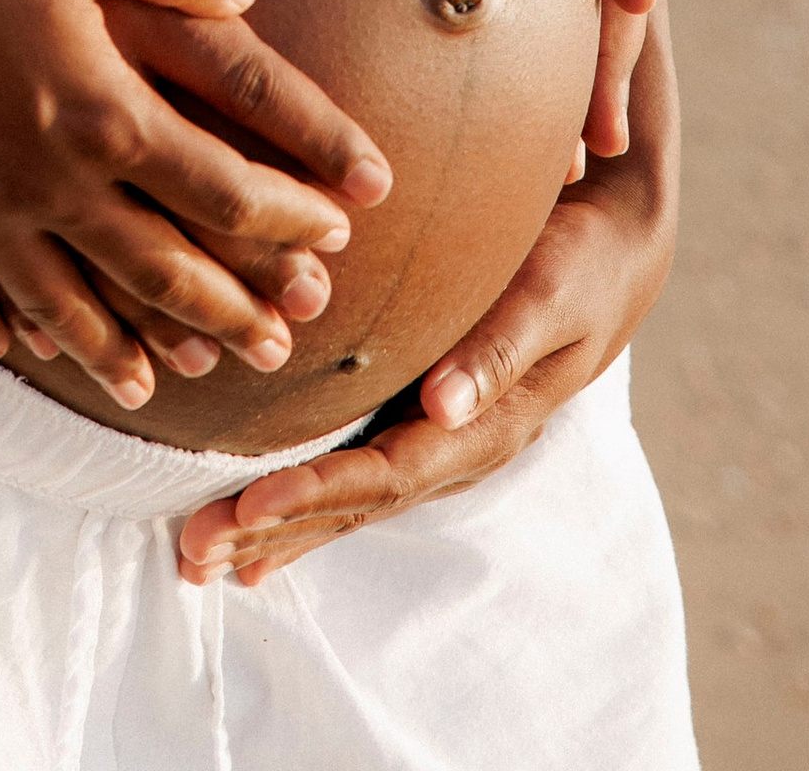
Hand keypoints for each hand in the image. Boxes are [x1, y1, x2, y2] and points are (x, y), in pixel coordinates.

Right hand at [0, 0, 388, 414]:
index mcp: (105, 113)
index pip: (224, 189)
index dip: (290, 216)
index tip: (337, 234)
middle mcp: (51, 181)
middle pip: (160, 269)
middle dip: (229, 309)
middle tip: (280, 342)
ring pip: (67, 303)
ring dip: (121, 349)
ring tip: (163, 385)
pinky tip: (14, 350)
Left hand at [175, 109, 675, 587]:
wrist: (616, 251)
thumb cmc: (579, 259)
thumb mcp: (551, 289)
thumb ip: (499, 346)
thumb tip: (443, 406)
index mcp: (486, 424)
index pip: (388, 474)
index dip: (316, 492)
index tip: (247, 508)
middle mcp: (457, 445)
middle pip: (355, 502)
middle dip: (272, 529)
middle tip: (192, 552)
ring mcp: (439, 438)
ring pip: (348, 498)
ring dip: (274, 529)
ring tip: (199, 556)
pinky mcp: (421, 417)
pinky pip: (355, 472)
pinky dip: (301, 503)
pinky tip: (251, 527)